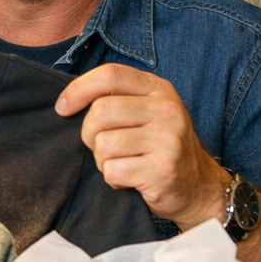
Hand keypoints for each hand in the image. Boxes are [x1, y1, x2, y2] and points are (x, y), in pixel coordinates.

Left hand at [56, 63, 232, 228]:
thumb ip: (118, 99)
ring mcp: (167, 139)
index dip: (78, 89)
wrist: (197, 187)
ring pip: (103, 144)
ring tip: (123, 163)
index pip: (110, 75)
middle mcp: (167, 110)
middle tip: (102, 147)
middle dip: (89, 134)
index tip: (63, 107)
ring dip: (102, 160)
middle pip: (100, 112)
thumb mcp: (148, 113)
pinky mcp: (162, 170)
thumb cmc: (161, 147)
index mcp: (159, 89)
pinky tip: (130, 179)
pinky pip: (112, 171)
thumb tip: (68, 100)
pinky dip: (113, 179)